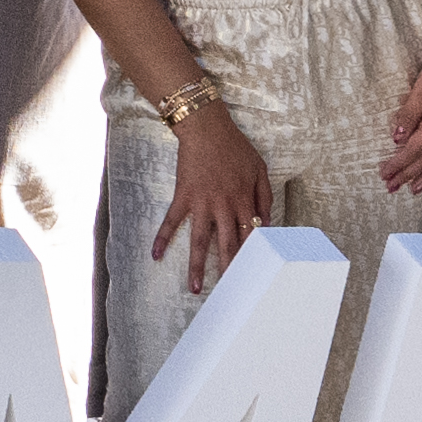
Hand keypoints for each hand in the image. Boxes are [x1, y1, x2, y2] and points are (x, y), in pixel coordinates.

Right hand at [158, 98, 271, 287]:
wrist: (206, 128)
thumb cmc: (235, 146)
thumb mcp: (259, 168)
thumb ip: (265, 197)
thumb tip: (267, 223)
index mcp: (244, 200)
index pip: (250, 235)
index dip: (252, 256)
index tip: (253, 275)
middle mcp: (224, 206)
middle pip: (227, 244)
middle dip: (228, 270)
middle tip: (229, 292)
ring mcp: (202, 203)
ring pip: (200, 241)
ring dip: (196, 266)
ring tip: (195, 288)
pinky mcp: (183, 197)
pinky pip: (171, 221)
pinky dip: (161, 238)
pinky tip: (154, 255)